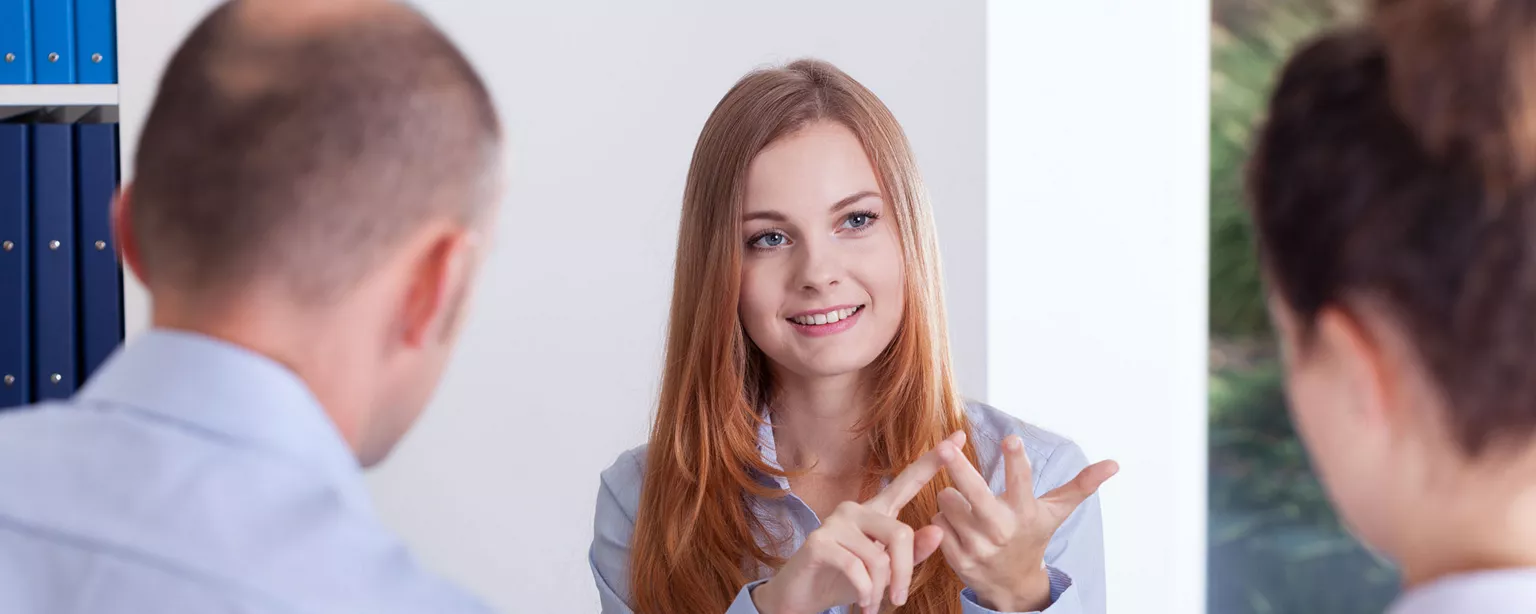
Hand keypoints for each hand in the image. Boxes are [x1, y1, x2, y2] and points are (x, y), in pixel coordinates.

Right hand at [751, 432, 963, 613]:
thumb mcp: (885, 571)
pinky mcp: (820, 541)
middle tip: (899, 600)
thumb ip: (912, 553)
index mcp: (875, 512)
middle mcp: (855, 509)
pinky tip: (859, 601)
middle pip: (900, 534)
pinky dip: (864, 591)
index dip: (932, 461)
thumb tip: (938, 530)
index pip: (907, 482)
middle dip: (904, 574)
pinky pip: (857, 568)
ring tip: (871, 603)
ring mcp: (835, 522)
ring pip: (880, 557)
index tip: (959, 436)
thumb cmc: (845, 580)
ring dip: (880, 588)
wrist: (802, 596)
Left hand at [933, 434, 1117, 611]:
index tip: (1011, 439)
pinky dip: (943, 518)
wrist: (1012, 585)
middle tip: (945, 446)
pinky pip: (937, 521)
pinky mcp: (957, 558)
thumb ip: (1080, 485)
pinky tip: (956, 525)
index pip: (1022, 482)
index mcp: (1025, 512)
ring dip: (951, 496)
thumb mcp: (1055, 512)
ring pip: (948, 501)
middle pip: (974, 493)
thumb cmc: (1032, 537)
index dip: (1016, 460)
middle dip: (958, 468)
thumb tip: (1114, 464)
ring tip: (967, 505)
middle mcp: (1001, 529)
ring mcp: (978, 546)